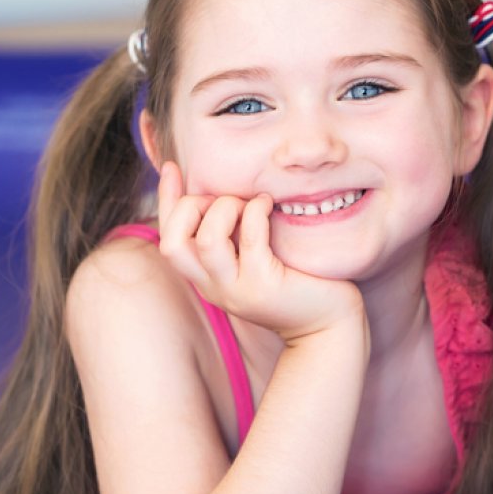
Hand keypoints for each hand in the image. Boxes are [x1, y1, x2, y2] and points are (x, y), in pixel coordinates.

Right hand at [155, 162, 362, 340]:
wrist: (326, 326)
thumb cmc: (296, 283)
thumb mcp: (254, 258)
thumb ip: (234, 235)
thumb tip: (221, 191)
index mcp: (206, 279)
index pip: (169, 239)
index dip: (166, 200)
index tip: (174, 167)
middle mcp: (214, 287)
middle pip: (172, 243)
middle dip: (191, 206)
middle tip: (229, 199)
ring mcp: (237, 290)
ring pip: (207, 241)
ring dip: (225, 209)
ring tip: (250, 203)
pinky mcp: (264, 286)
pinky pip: (250, 239)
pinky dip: (256, 211)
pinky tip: (268, 204)